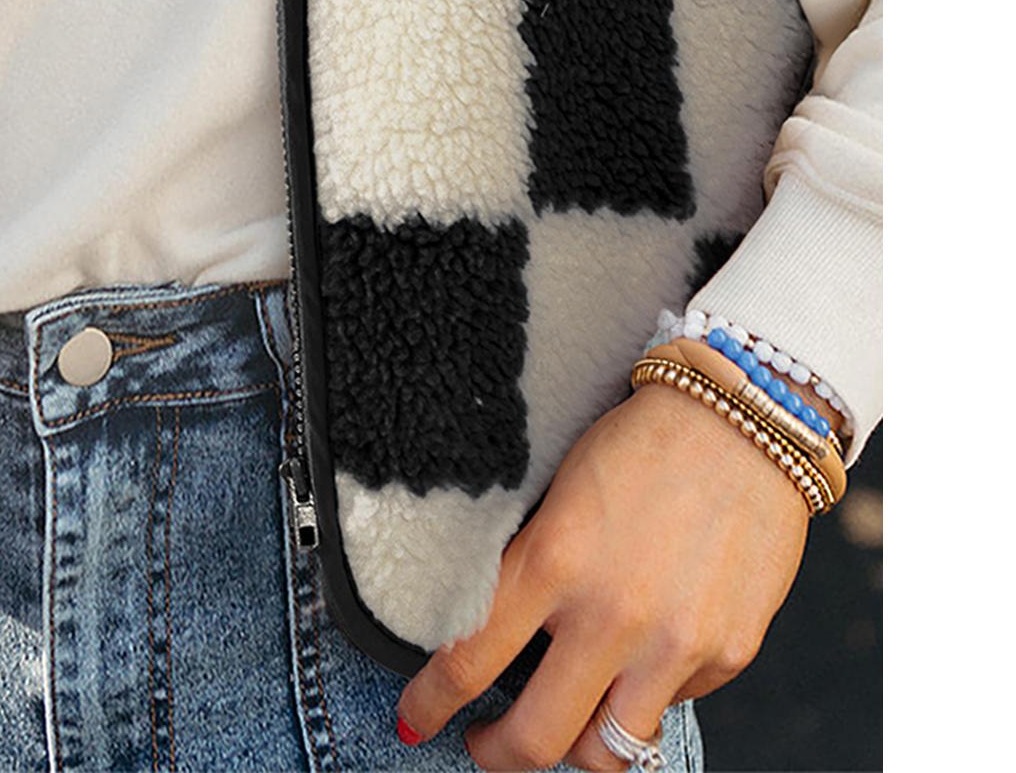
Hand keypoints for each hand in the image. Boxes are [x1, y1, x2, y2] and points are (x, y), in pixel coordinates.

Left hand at [395, 379, 812, 768]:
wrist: (747, 420)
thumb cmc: (644, 442)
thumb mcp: (560, 491)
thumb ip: (532, 566)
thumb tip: (494, 631)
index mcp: (554, 561)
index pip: (467, 660)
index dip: (430, 703)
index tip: (413, 717)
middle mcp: (612, 615)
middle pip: (535, 740)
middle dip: (497, 755)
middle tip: (484, 746)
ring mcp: (674, 645)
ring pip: (608, 752)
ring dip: (576, 748)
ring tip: (563, 725)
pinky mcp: (727, 655)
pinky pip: (670, 707)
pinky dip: (646, 695)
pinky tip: (640, 655)